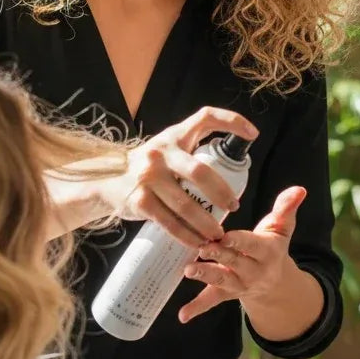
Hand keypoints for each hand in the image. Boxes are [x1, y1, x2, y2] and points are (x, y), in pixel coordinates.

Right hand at [105, 107, 256, 247]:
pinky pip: (169, 221)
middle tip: (234, 206)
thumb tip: (231, 166)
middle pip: (200, 172)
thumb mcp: (168, 149)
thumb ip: (192, 153)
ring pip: (186, 204)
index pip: (205, 117)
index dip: (231, 121)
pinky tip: (197, 241)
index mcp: (174, 136)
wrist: (106, 180)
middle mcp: (160, 152)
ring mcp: (148, 176)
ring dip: (206, 222)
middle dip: (222, 193)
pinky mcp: (139, 200)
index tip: (253, 134)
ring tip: (218, 233)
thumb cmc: (149, 167)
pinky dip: (187, 234)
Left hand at [179, 187, 306, 322]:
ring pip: (222, 280)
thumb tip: (299, 189)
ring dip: (206, 275)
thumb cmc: (273, 246)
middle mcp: (254, 270)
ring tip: (189, 270)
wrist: (275, 282)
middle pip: (235, 262)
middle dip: (219, 255)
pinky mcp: (226, 293)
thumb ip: (286, 207)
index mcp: (267, 252)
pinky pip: (212, 300)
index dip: (240, 241)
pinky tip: (183, 315)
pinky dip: (197, 308)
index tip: (225, 236)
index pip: (253, 245)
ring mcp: (239, 284)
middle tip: (202, 248)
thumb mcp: (282, 227)